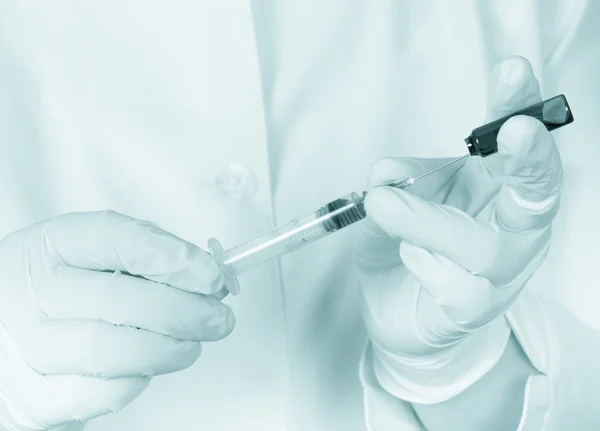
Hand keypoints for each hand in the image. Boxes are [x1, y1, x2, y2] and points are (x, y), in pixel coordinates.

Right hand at [0, 211, 233, 429]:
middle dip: (184, 310)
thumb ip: (151, 258)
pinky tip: (148, 367)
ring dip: (168, 349)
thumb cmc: (66, 288)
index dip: (171, 257)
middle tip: (218, 318)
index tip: (211, 274)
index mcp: (50, 244)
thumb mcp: (97, 256)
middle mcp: (30, 291)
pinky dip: (135, 381)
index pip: (114, 239)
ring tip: (192, 343)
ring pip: (110, 349)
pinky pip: (96, 394)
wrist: (10, 327)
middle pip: (118, 299)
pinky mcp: (29, 396)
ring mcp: (24, 345)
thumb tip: (208, 279)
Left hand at [355, 56, 562, 402]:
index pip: (517, 145)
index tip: (512, 75)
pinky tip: (404, 260)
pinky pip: (453, 286)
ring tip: (384, 206)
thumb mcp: (398, 201)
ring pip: (484, 246)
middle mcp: (512, 230)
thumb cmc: (408, 247)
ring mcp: (500, 274)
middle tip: (515, 130)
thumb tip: (388, 173)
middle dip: (528, 159)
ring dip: (430, 221)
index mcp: (497, 190)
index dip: (518, 108)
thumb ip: (401, 181)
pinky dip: (419, 265)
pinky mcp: (475, 310)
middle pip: (537, 194)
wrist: (399, 312)